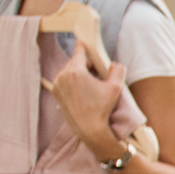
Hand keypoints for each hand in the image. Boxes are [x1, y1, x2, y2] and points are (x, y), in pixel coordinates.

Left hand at [48, 44, 131, 158]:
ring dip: (78, 73)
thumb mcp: (116, 87)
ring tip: (90, 83)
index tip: (87, 44)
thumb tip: (114, 64)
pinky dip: (72, 81)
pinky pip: (64, 80)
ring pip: (68, 71)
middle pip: (74, 61)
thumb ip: (118, 70)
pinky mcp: (56, 93)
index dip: (85, 47)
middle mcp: (62, 76)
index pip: (79, 51)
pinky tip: (83, 90)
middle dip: (85, 64)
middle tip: (96, 72)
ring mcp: (57, 85)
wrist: (89, 129)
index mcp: (75, 71)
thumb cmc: (102, 109)